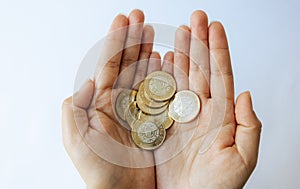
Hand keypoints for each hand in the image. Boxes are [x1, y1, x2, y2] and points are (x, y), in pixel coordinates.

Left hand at [62, 10, 155, 188]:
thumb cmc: (99, 170)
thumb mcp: (76, 139)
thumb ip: (75, 107)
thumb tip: (88, 81)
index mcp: (99, 104)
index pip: (108, 66)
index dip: (115, 42)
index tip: (123, 21)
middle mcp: (118, 103)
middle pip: (126, 64)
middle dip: (132, 40)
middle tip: (140, 19)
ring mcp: (137, 110)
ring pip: (143, 74)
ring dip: (147, 52)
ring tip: (152, 33)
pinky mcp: (152, 120)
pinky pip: (157, 93)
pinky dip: (161, 75)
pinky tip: (163, 61)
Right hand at [155, 11, 261, 188]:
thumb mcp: (242, 161)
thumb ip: (249, 127)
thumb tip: (246, 94)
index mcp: (220, 117)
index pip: (220, 76)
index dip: (218, 50)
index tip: (215, 27)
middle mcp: (200, 112)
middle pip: (200, 70)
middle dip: (198, 43)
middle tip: (195, 19)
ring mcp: (180, 117)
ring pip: (180, 79)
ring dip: (179, 55)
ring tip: (179, 33)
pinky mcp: (162, 126)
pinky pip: (160, 97)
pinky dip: (159, 77)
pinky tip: (160, 61)